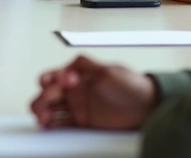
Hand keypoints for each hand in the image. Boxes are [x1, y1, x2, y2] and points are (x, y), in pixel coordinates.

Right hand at [30, 55, 158, 130]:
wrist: (148, 106)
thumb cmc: (132, 85)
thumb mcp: (108, 71)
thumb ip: (86, 66)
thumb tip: (69, 65)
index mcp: (79, 75)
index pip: (55, 76)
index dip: (50, 79)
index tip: (59, 83)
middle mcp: (76, 91)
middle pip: (49, 94)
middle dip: (42, 98)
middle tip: (43, 106)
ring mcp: (78, 107)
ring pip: (52, 109)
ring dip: (43, 112)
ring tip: (43, 118)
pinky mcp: (83, 122)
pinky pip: (62, 124)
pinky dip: (52, 125)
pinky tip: (48, 125)